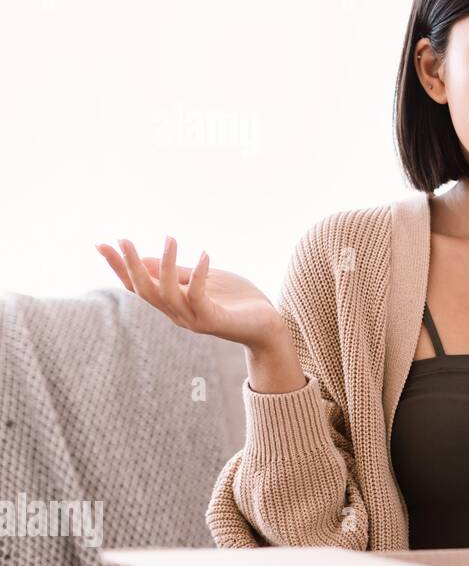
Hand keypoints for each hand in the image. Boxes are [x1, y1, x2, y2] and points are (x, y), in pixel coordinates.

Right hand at [95, 236, 284, 350]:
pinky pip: (199, 296)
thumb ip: (179, 273)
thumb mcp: (205, 280)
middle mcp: (177, 314)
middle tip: (122, 240)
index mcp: (173, 303)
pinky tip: (205, 254)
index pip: (138, 286)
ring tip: (170, 239)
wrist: (269, 326)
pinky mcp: (213, 320)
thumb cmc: (238, 302)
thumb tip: (145, 259)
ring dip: (165, 265)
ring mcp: (194, 319)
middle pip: (144, 291)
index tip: (102, 245)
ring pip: (167, 294)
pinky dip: (200, 274)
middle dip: (130, 266)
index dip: (119, 267)